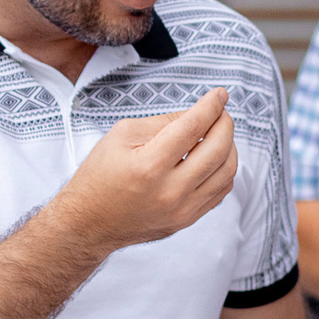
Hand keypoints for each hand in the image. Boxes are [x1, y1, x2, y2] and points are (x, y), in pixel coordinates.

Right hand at [52, 91, 236, 251]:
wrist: (89, 223)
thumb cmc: (100, 176)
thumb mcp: (121, 135)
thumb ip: (163, 122)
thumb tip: (198, 114)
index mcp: (149, 166)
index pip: (193, 127)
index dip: (211, 106)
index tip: (219, 95)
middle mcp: (170, 191)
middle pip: (218, 149)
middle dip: (225, 123)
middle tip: (220, 112)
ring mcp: (182, 210)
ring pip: (227, 172)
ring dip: (229, 146)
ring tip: (217, 134)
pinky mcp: (187, 220)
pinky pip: (220, 191)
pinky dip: (223, 169)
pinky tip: (213, 158)